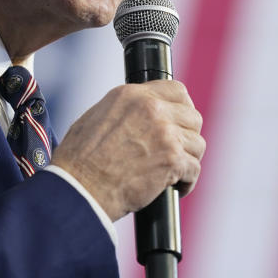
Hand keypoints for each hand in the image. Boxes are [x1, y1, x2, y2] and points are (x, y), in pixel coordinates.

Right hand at [51, 80, 204, 220]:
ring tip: (176, 171)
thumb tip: (139, 117)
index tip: (181, 121)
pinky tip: (177, 187)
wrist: (80, 188)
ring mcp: (164, 134)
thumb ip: (124, 110)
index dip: (183, 107)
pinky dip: (188, 181)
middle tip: (178, 150)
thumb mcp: (97, 117)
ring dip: (189, 158)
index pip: (176, 90)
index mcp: (131, 95)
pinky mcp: (172, 160)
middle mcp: (151, 108)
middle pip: (192, 117)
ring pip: (197, 143)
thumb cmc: (79, 160)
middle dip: (188, 135)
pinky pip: (194, 169)